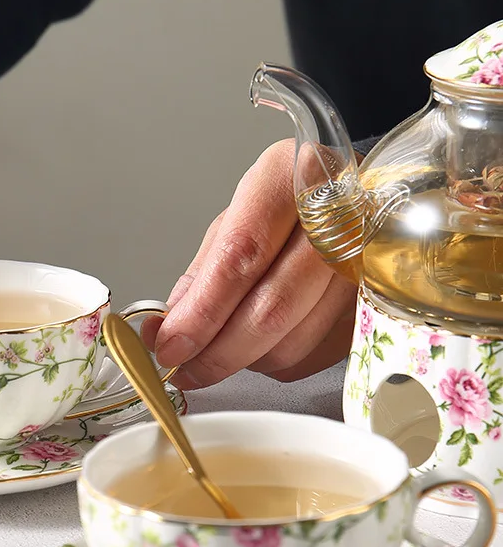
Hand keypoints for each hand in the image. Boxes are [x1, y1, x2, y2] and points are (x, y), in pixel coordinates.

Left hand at [145, 139, 356, 387]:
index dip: (202, 312)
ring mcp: (369, 261)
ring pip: (294, 341)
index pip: (241, 257)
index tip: (170, 346)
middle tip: (183, 369)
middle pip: (272, 308)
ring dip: (246, 360)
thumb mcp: (235, 220)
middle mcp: (339, 215)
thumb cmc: (286, 205)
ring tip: (221, 348)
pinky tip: (262, 342)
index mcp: (290, 177)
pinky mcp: (379, 302)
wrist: (352, 193)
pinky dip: (277, 361)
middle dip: (218, 353)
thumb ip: (201, 276)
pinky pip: (315, 355)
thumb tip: (166, 331)